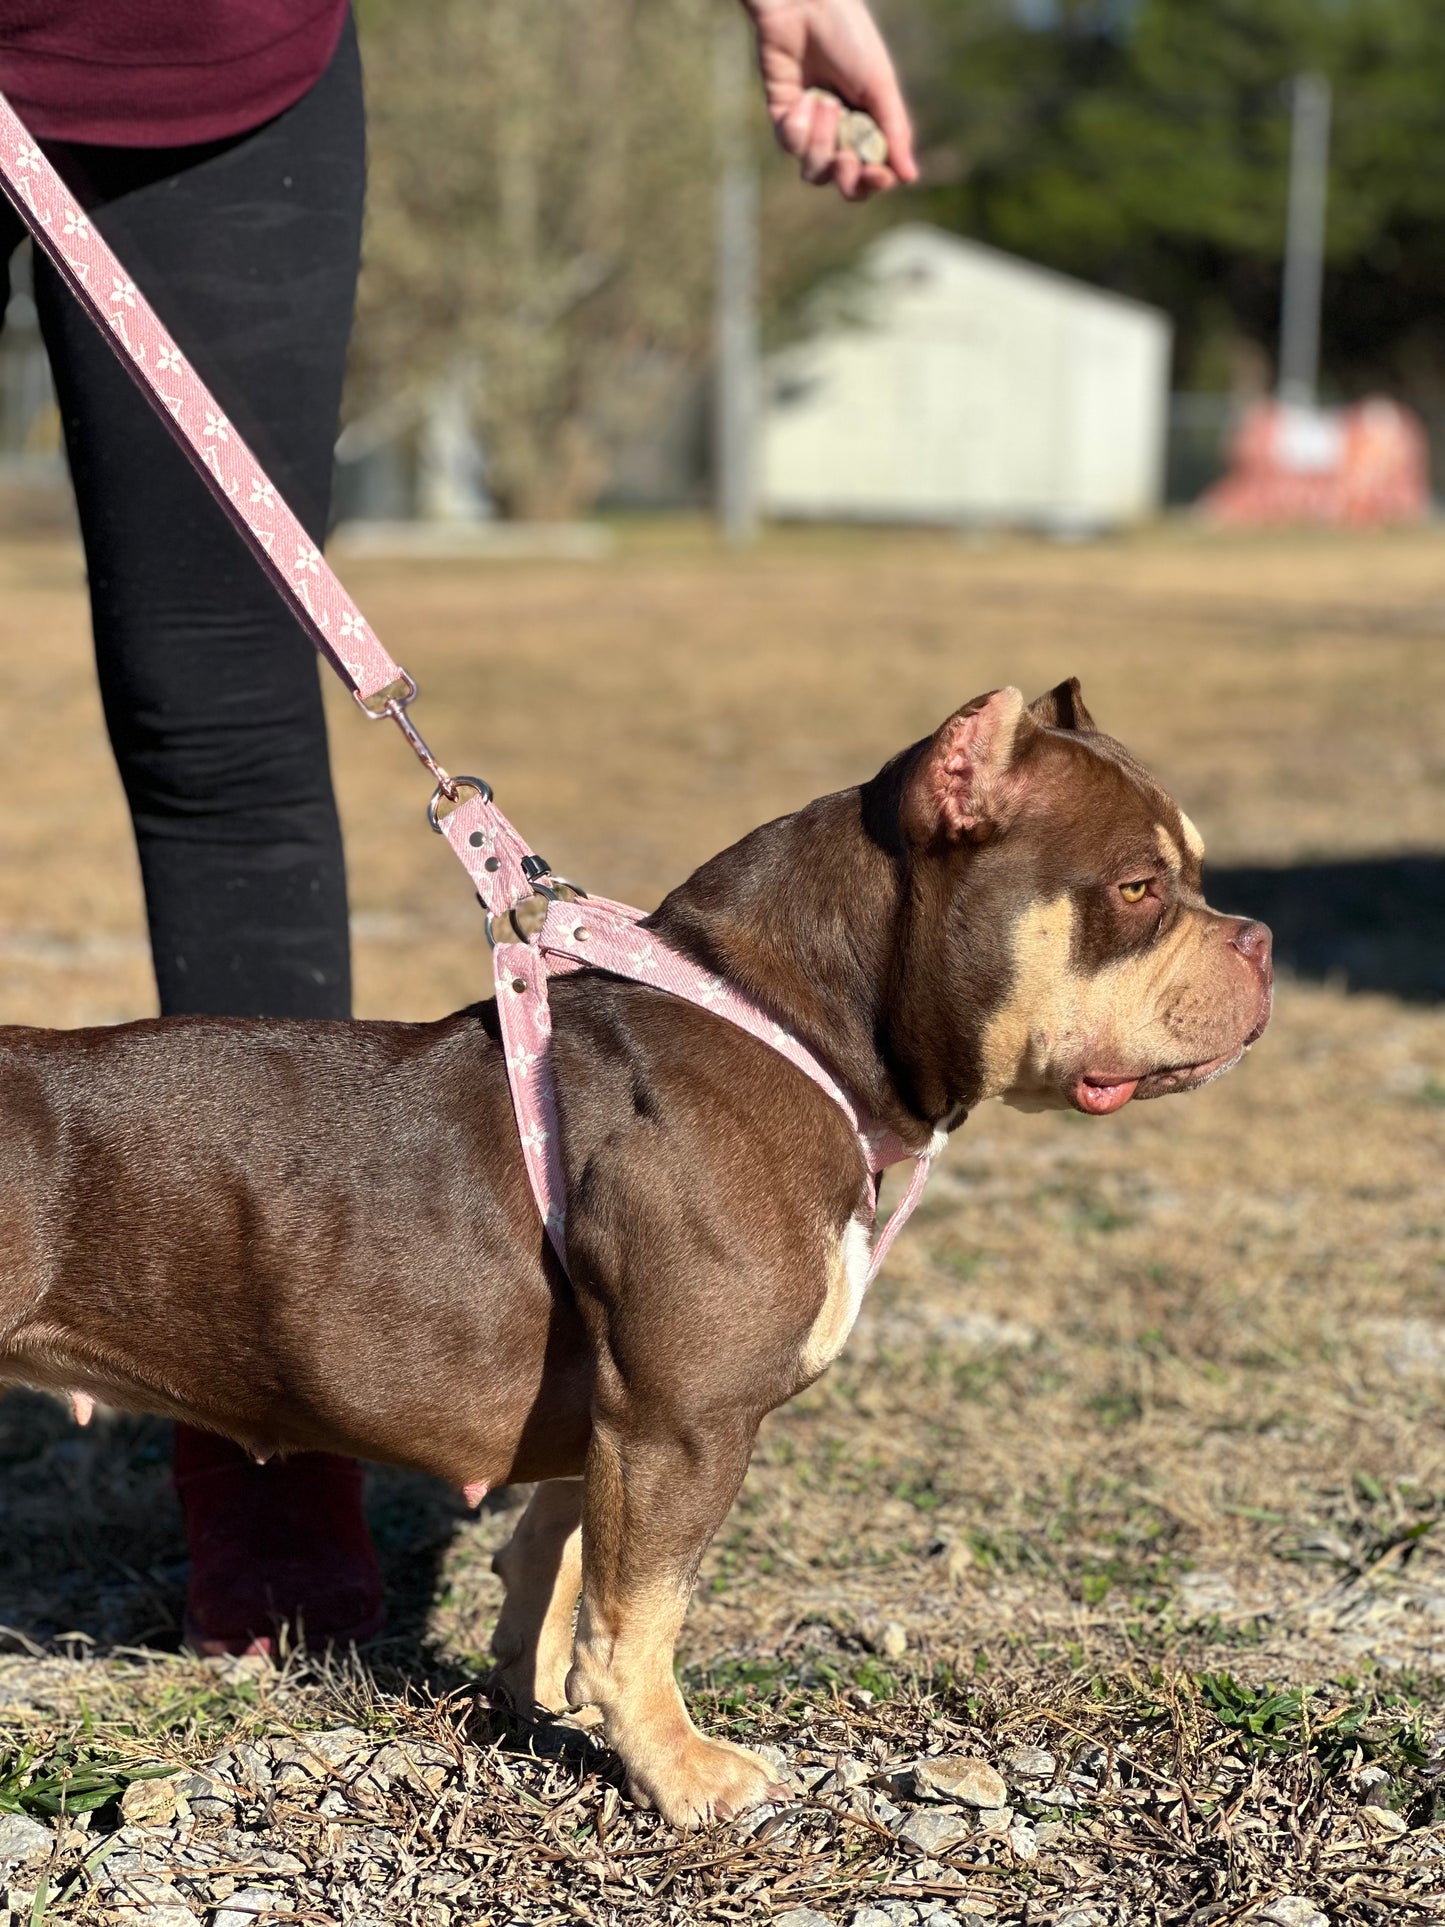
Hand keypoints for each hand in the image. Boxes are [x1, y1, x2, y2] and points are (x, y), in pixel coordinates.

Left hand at [743, 0, 917, 201]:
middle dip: (846, 175)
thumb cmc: (850, 37)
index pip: (873, 172)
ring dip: (821, 144)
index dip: (874, 182)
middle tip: (846, 157)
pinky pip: (791, 145)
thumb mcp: (879, 85)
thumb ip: (894, 131)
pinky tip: (804, 97)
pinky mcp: (783, 116)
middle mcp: (841, 130)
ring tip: (825, 103)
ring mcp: (811, 127)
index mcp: (870, 122)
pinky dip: (799, 126)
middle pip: (843, 183)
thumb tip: (910, 177)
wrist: (807, 5)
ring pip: (814, 171)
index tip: (877, 174)